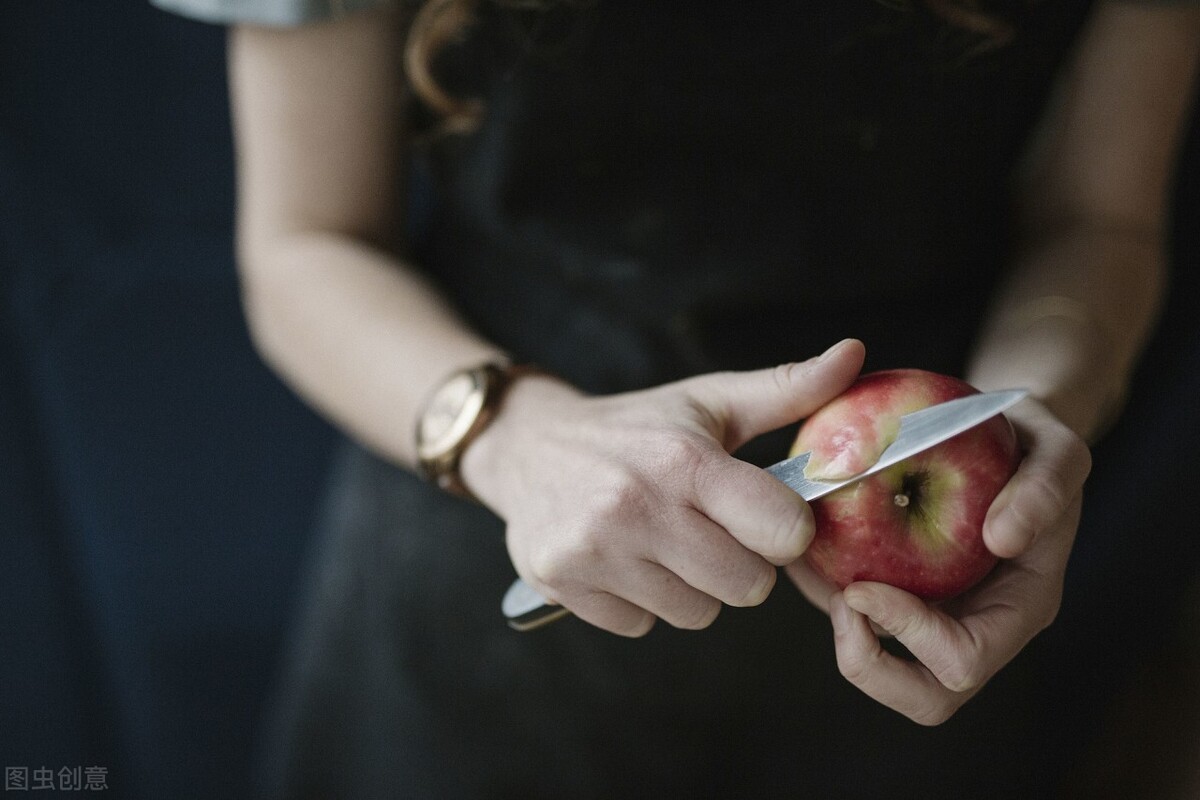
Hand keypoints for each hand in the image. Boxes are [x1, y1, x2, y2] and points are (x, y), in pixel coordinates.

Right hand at [461, 339, 865, 636]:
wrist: (528, 445)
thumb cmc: (635, 427)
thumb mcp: (707, 402)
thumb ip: (787, 389)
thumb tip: (857, 353)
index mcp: (683, 459)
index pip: (782, 532)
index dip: (784, 528)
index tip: (764, 514)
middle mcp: (636, 505)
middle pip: (746, 587)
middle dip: (740, 564)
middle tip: (708, 529)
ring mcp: (593, 548)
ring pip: (695, 613)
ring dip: (689, 585)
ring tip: (661, 541)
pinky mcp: (560, 580)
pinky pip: (640, 625)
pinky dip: (639, 600)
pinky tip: (623, 559)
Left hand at [785, 399, 1090, 723]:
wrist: (1002, 433)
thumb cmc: (1034, 443)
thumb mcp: (1058, 449)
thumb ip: (1045, 489)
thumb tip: (1003, 537)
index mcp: (1021, 606)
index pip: (962, 661)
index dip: (908, 635)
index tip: (863, 586)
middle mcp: (978, 623)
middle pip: (923, 697)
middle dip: (866, 664)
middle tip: (840, 598)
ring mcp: (938, 614)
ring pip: (882, 666)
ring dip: (840, 630)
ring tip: (812, 569)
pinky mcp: (902, 591)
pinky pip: (857, 617)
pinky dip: (822, 590)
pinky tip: (804, 549)